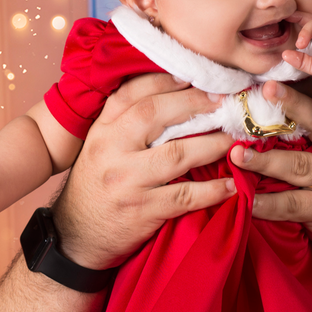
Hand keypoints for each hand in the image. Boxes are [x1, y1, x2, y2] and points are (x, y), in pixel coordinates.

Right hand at [53, 73, 236, 268]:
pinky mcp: (141, 210)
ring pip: (177, 153)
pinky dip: (212, 190)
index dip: (165, 81)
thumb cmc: (95, 187)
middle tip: (226, 102)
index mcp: (102, 130)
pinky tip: (231, 185)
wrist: (75, 236)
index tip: (195, 75)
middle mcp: (111, 149)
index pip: (131, 93)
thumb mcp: (99, 148)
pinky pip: (184, 196)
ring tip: (236, 140)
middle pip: (156, 114)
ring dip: (213, 144)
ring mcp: (126, 180)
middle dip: (196, 103)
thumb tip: (170, 95)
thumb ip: (123, 123)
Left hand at [231, 80, 311, 259]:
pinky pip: (293, 204)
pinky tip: (246, 200)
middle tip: (264, 90)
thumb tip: (276, 113)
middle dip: (293, 105)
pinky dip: (267, 203)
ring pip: (299, 166)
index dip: (302, 90)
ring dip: (266, 159)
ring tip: (238, 153)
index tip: (275, 75)